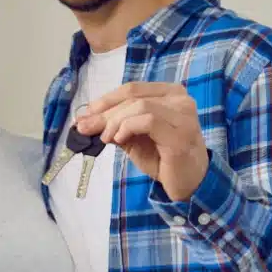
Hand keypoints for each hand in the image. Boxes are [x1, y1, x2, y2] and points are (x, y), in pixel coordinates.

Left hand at [77, 82, 209, 200]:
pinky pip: (149, 121)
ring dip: (115, 122)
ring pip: (140, 106)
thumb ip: (113, 125)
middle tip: (84, 128)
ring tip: (106, 138)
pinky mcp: (181, 134)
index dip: (105, 100)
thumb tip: (83, 120)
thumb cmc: (162, 158)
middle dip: (104, 112)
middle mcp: (180, 99)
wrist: (188, 183)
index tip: (85, 114)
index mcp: (170, 93)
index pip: (132, 88)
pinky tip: (119, 139)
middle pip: (133, 96)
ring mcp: (183, 115)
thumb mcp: (133, 137)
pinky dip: (128, 127)